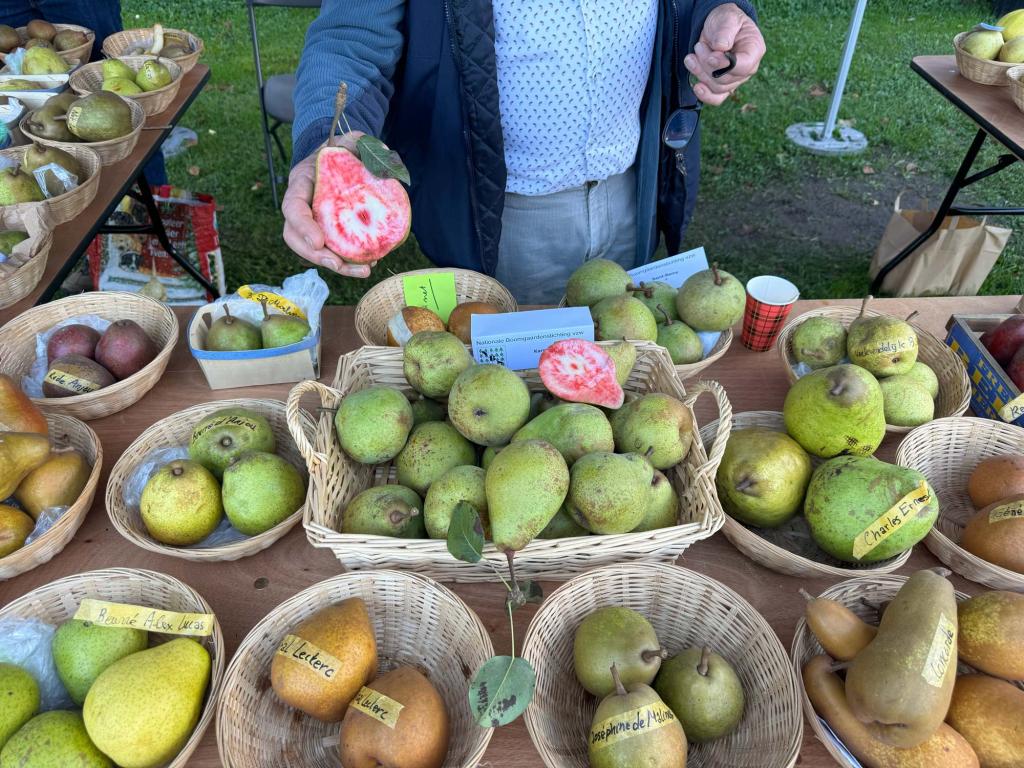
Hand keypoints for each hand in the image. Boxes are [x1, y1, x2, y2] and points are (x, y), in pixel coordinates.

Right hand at [281, 131, 375, 277]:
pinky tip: (370, 262)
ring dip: (336, 265)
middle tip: (338, 264)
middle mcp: (302, 205)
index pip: (292, 207)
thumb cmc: (342, 151)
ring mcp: (312, 222)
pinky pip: (332, 251)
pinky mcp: (327, 233)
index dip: (302, 226)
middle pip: (295, 237)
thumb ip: (363, 143)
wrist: (340, 161)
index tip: (319, 242)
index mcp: (302, 182)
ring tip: (363, 270)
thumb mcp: (351, 141)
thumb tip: (383, 152)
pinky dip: (348, 261)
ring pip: (312, 250)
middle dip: (315, 256)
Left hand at [685, 3, 764, 105]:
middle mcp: (748, 68)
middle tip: (699, 47)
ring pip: (717, 87)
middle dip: (707, 64)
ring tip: (692, 56)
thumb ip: (725, 31)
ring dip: (700, 72)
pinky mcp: (723, 85)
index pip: (743, 66)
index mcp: (754, 50)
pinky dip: (705, 95)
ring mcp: (736, 79)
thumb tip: (720, 48)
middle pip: (726, 78)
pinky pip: (716, 98)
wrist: (717, 27)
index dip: (725, 64)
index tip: (711, 56)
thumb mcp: (728, 18)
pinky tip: (696, 86)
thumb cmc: (726, 21)